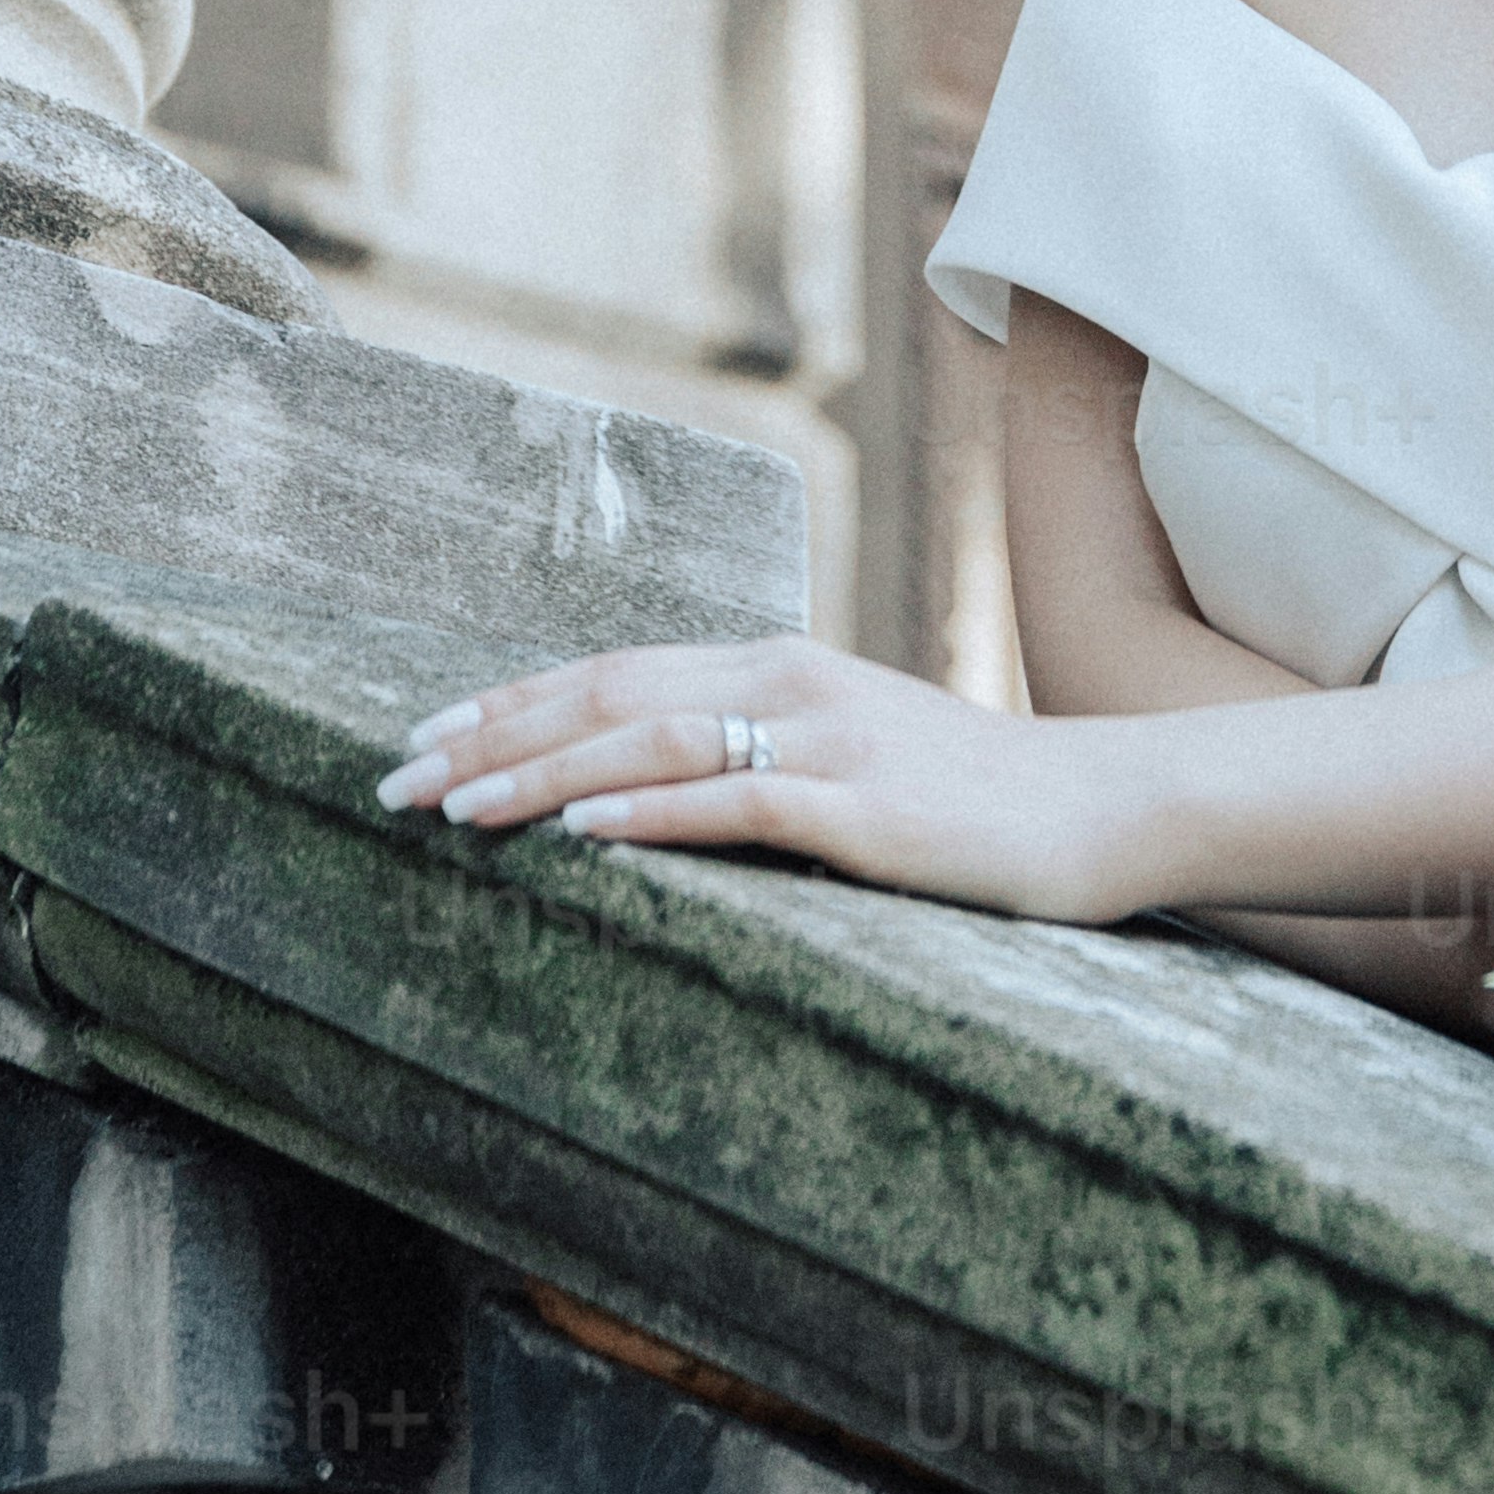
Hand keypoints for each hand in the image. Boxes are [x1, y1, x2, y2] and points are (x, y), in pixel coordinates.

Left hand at [376, 640, 1163, 926]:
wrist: (1096, 808)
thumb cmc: (966, 800)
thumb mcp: (848, 753)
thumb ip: (756, 751)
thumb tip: (640, 785)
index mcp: (777, 666)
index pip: (614, 670)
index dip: (511, 701)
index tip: (424, 737)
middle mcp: (790, 681)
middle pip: (610, 693)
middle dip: (494, 738)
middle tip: (397, 782)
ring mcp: (829, 738)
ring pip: (653, 738)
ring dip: (542, 773)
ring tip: (459, 808)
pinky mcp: (864, 805)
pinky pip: (737, 800)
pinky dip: (649, 808)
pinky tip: (583, 827)